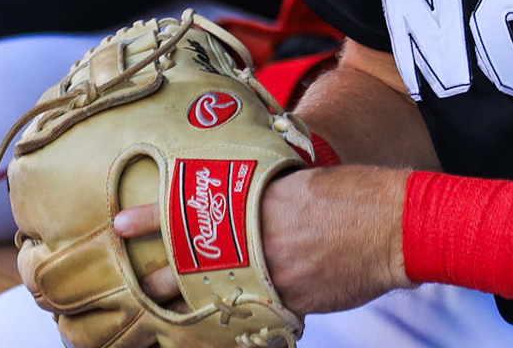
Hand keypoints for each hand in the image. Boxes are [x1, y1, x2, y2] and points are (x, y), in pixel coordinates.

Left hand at [111, 165, 410, 314]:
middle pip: (194, 261)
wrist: (392, 223)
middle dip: (163, 276)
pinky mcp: (292, 302)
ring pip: (218, 295)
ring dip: (191, 305)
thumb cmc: (347, 194)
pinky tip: (223, 329)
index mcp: (254, 201)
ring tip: (167, 309)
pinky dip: (239, 321)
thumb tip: (236, 205)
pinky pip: (255, 316)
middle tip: (140, 282)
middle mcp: (256, 238)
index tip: (120, 221)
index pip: (188, 208)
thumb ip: (262, 198)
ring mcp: (273, 275)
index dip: (151, 217)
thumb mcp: (296, 182)